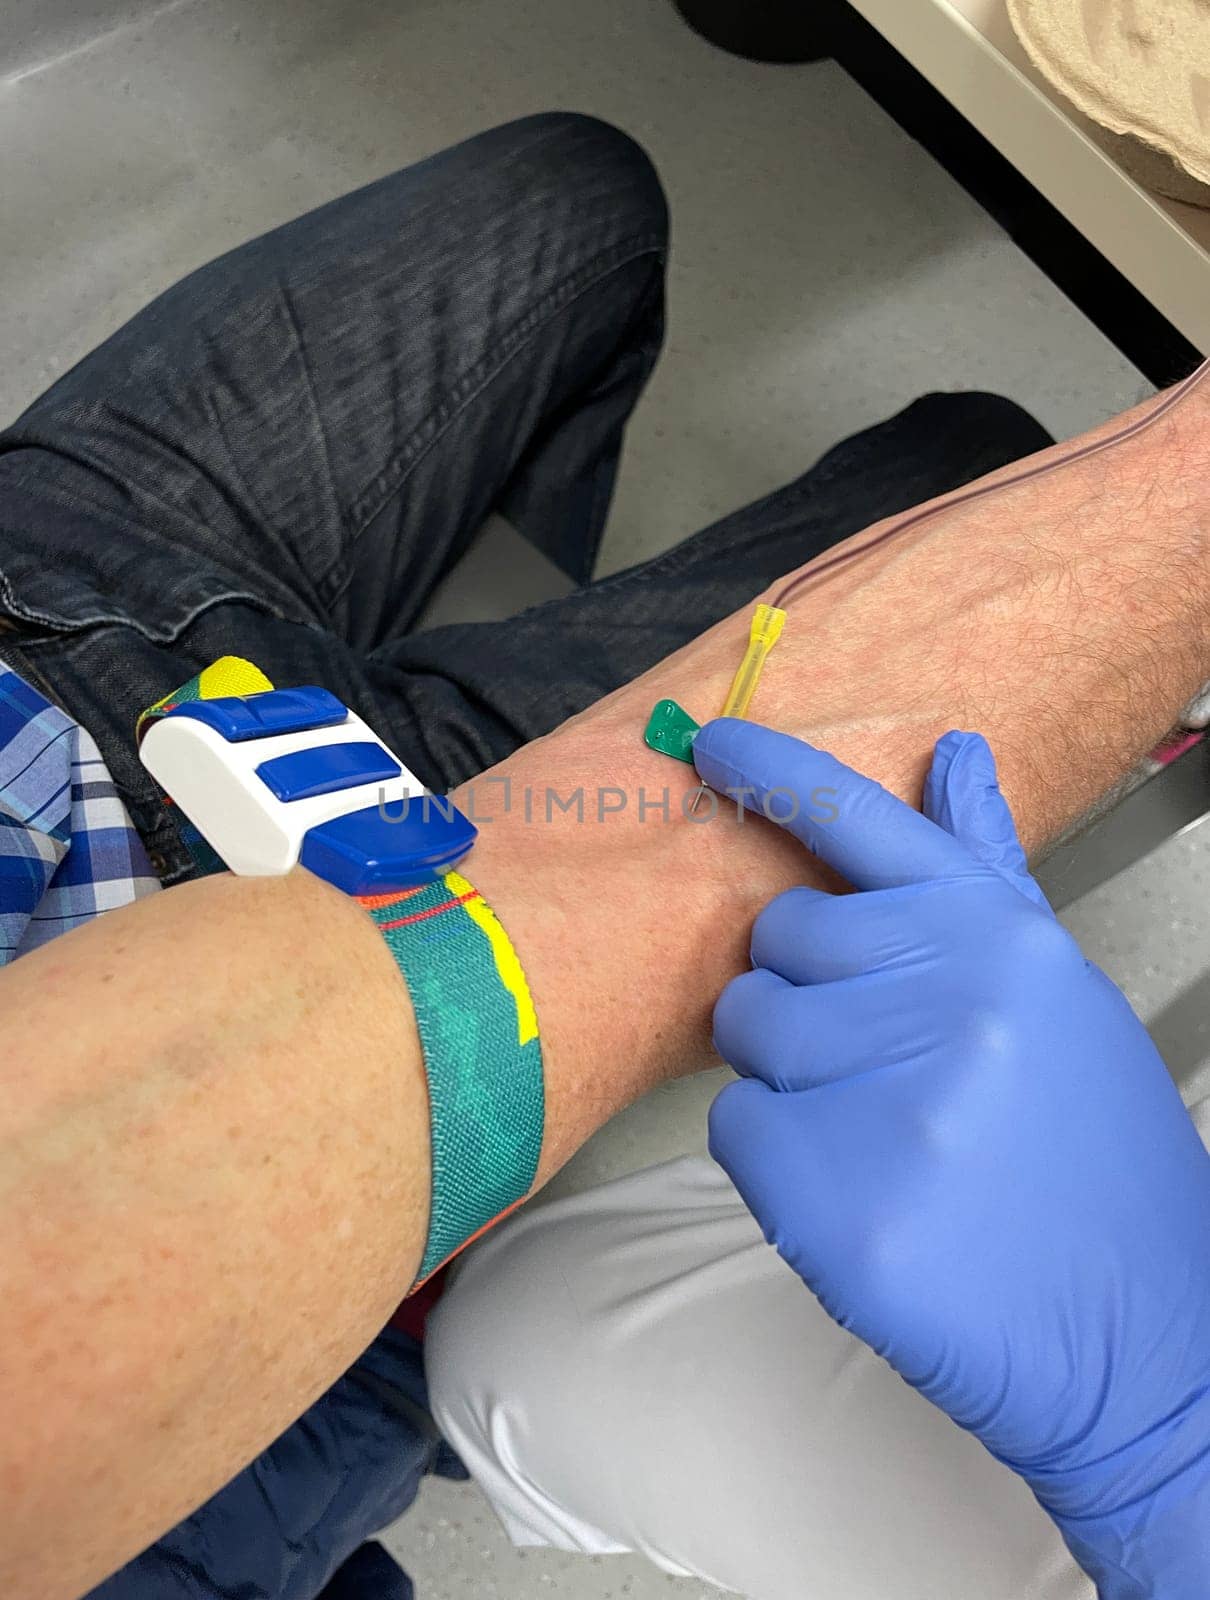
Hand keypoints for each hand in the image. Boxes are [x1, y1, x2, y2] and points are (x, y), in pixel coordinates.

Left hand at [696, 719, 1209, 1598]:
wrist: (1141, 1334)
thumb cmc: (1095, 1165)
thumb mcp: (1060, 996)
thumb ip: (986, 875)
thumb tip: (956, 755)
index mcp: (997, 941)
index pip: (858, 821)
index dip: (775, 773)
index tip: (714, 745)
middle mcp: (946, 1001)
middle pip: (775, 941)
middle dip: (802, 992)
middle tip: (875, 1059)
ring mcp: (889, 1101)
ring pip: (747, 1034)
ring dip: (790, 1079)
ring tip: (882, 1130)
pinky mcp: (836, 1203)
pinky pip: (735, 1129)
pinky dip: (777, 1161)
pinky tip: (862, 1187)